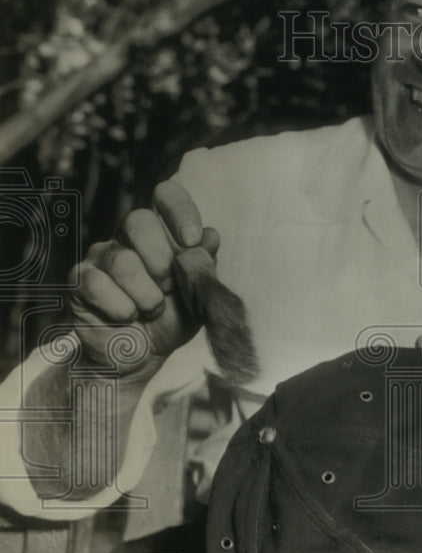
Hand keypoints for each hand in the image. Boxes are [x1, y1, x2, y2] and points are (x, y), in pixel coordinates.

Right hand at [67, 180, 219, 375]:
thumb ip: (204, 268)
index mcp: (161, 233)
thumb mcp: (197, 298)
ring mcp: (101, 257)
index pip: (166, 195)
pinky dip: (121, 309)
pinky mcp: (80, 280)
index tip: (191, 241)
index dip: (179, 211)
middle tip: (168, 287)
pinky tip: (126, 318)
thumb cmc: (171, 321)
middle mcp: (128, 238)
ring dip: (146, 296)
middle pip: (138, 220)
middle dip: (161, 261)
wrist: (141, 357)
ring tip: (150, 311)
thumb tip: (210, 237)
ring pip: (122, 261)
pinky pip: (97, 285)